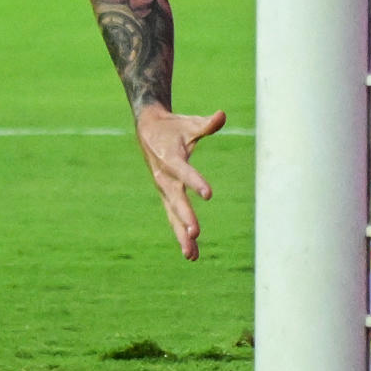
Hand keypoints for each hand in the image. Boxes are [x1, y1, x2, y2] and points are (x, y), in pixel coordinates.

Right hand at [133, 106, 224, 259]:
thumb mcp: (189, 123)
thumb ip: (207, 124)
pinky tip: (192, 254)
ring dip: (181, 235)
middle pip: (175, 200)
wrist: (147, 131)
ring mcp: (164, 190)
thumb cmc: (174, 127)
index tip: (208, 194)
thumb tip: (223, 115)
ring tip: (192, 255)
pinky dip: (181, 235)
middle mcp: (165, 177)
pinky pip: (173, 218)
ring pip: (172, 215)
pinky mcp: (166, 196)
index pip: (184, 172)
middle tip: (195, 232)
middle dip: (185, 217)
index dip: (195, 181)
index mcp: (171, 158)